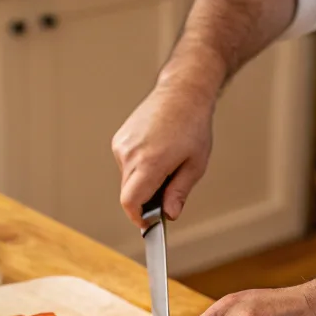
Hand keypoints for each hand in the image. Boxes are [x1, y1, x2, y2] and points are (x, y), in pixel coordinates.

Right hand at [111, 66, 216, 226]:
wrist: (181, 92)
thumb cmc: (193, 126)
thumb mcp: (195, 164)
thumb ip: (179, 192)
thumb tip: (169, 215)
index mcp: (150, 162)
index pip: (130, 202)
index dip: (138, 217)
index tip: (147, 223)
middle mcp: (130, 154)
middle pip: (128, 193)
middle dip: (145, 199)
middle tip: (166, 192)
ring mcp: (122, 145)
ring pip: (126, 179)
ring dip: (142, 181)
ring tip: (164, 163)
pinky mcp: (119, 139)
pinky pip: (125, 164)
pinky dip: (137, 167)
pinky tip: (155, 152)